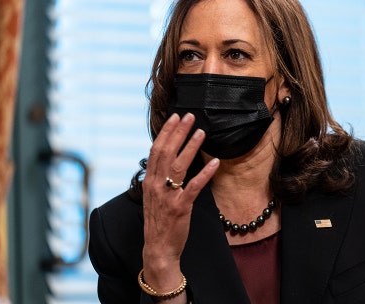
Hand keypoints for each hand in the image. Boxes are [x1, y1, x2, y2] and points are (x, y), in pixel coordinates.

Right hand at [141, 113, 219, 292]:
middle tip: (189, 116)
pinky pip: (193, 186)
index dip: (166, 132)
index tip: (175, 117)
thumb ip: (160, 178)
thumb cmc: (159, 221)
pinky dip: (205, 173)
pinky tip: (215, 162)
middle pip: (166, 152)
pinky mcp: (181, 207)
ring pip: (179, 166)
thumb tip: (170, 159)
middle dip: (179, 132)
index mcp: (149, 181)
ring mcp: (168, 196)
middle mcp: (156, 186)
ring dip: (191, 147)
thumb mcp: (155, 196)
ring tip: (202, 132)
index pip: (156, 150)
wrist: (158, 248)